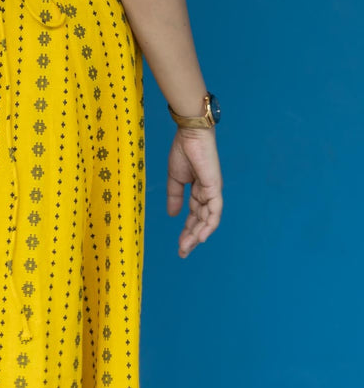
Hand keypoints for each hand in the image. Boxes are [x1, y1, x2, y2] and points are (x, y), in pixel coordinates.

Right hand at [167, 126, 222, 257]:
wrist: (190, 135)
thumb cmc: (183, 150)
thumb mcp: (175, 178)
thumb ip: (175, 197)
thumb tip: (172, 215)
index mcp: (198, 191)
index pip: (194, 215)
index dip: (187, 231)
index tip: (180, 246)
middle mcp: (207, 194)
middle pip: (201, 221)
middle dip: (191, 237)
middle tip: (182, 253)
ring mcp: (212, 192)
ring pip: (207, 220)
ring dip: (197, 235)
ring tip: (186, 247)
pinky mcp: (215, 188)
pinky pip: (214, 211)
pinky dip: (208, 225)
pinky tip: (200, 237)